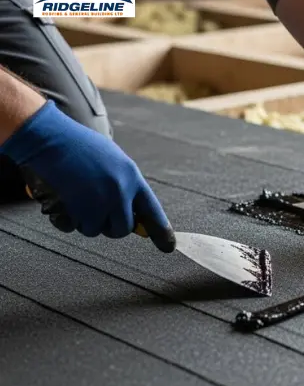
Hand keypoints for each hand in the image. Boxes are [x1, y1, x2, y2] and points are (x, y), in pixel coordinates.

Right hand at [0, 100, 175, 252]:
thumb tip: (131, 211)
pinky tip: (69, 202)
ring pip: (102, 230)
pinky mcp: (84, 208)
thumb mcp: (112, 161)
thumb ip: (123, 184)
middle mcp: (123, 190)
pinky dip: (74, 222)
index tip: (168, 246)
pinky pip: (83, 228)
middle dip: (112, 226)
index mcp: (133, 176)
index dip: (161, 230)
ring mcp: (104, 200)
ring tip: (81, 200)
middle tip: (98, 213)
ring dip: (90, 222)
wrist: (53, 138)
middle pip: (125, 228)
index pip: (152, 209)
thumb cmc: (79, 147)